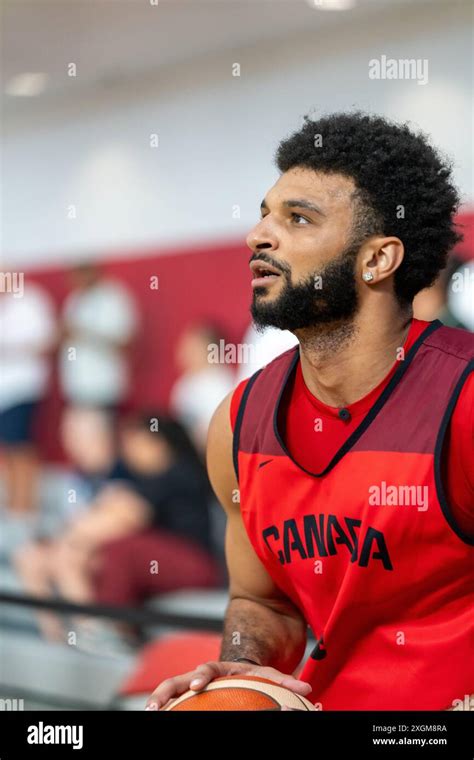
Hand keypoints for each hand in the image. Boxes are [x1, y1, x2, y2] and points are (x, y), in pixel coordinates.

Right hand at [145, 660, 311, 710]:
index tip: (197, 688)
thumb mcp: (270, 675)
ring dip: (158, 702)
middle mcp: (201, 676)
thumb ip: (285, 682)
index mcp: (219, 668)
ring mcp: (192, 687)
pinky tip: (158, 718)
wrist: (244, 671)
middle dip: (164, 692)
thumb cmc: (256, 675)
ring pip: (170, 692)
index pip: (206, 671)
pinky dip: (167, 709)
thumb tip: (307, 690)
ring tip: (147, 714)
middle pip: (177, 680)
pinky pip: (176, 704)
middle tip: (155, 706)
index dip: (200, 678)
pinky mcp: (190, 699)